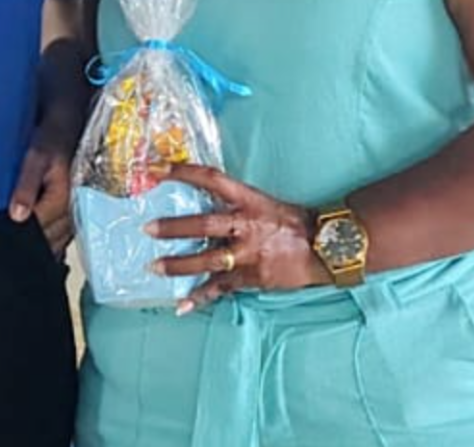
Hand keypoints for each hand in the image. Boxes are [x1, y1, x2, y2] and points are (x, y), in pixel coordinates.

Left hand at [10, 129, 75, 254]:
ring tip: (18, 237)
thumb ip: (27, 186)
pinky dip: (48, 239)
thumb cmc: (52, 139)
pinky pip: (61, 236)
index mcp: (62, 199)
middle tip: (5, 238)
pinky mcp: (73, 212)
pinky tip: (34, 235)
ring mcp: (75, 213)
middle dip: (28, 241)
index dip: (18, 235)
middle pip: (47, 240)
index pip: (38, 230)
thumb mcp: (35, 157)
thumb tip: (17, 216)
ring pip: (56, 241)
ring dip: (39, 242)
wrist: (68, 126)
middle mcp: (73, 210)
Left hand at [145, 163, 328, 312]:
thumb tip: (201, 195)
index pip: (211, 179)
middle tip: (147, 228)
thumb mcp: (263, 202)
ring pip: (208, 260)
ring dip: (178, 265)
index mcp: (249, 200)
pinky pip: (221, 288)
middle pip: (204, 225)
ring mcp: (249, 254)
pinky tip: (182, 305)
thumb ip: (234, 202)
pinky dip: (201, 297)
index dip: (184, 172)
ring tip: (154, 267)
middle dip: (173, 228)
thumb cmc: (292, 221)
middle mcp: (247, 226)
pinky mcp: (252, 277)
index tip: (157, 169)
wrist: (326, 246)